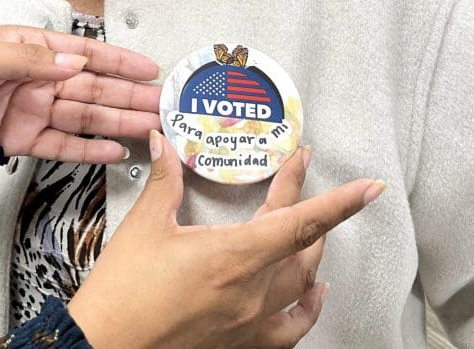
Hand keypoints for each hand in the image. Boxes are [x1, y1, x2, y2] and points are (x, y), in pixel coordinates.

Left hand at [0, 25, 161, 162]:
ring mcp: (33, 111)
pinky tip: (113, 149)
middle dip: (131, 95)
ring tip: (149, 127)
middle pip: (95, 88)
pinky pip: (63, 145)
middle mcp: (38, 80)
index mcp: (32, 51)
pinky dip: (89, 149)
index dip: (120, 61)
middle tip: (161, 103)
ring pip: (86, 117)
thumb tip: (72, 61)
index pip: (86, 53)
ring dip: (119, 122)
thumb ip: (32, 59)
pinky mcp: (24, 139)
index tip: (148, 68)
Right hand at [67, 131, 385, 347]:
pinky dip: (309, 306)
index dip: (338, 202)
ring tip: (311, 223)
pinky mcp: (240, 342)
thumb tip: (162, 144)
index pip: (299, 222)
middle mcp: (251, 291)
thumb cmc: (123, 292)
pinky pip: (291, 326)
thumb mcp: (143, 226)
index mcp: (231, 256)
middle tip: (297, 173)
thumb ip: (163, 181)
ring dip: (310, 248)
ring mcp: (250, 321)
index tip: (367, 187)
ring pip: (301, 281)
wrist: (105, 345)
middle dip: (307, 206)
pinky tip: (314, 292)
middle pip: (301, 244)